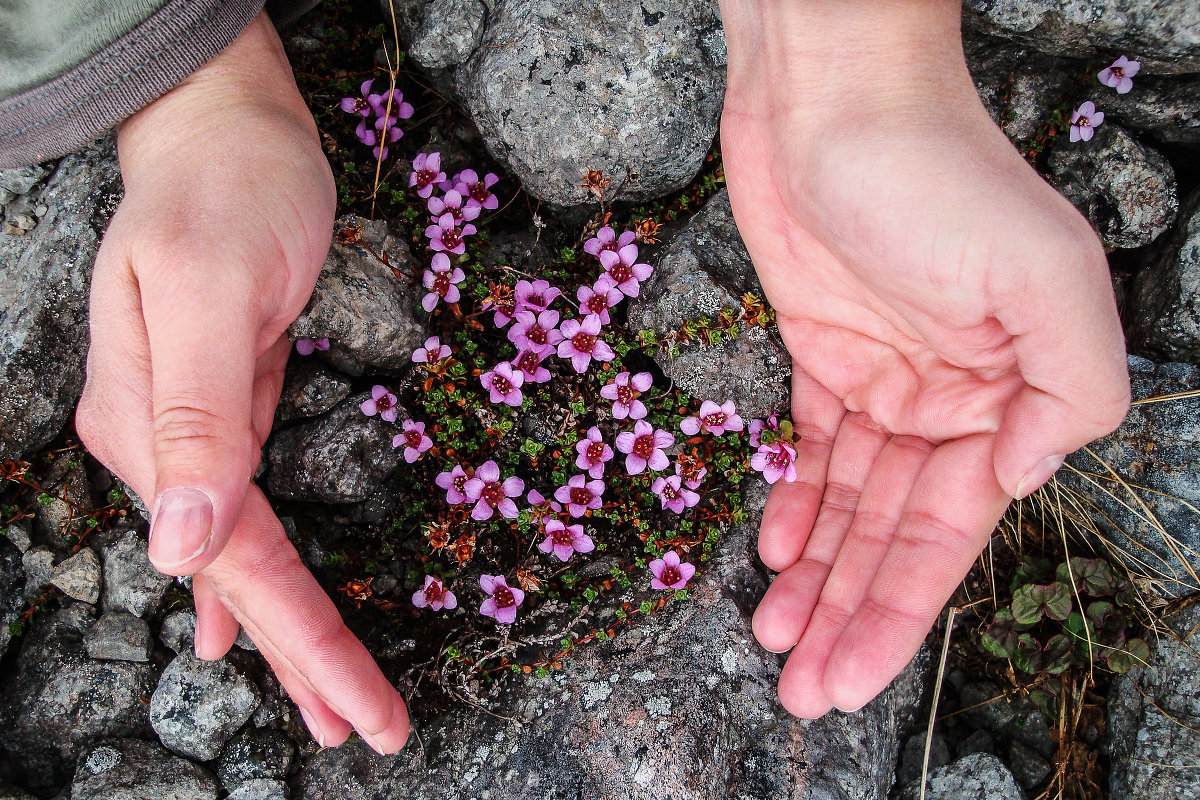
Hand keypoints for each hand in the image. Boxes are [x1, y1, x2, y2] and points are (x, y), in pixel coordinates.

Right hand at [75, 13, 407, 750]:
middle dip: (310, 658)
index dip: (303, 642)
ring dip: (290, 631)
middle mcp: (156, 443)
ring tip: (336, 703)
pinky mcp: (224, 410)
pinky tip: (248, 624)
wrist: (229, 134)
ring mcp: (187, 430)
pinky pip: (243, 514)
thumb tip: (183, 553)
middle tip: (376, 730)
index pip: (237, 565)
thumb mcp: (209, 286)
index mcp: (146, 429)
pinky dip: (254, 576)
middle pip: (242, 575)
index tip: (364, 710)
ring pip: (246, 553)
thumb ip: (197, 416)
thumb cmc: (229, 192)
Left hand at [719, 0, 1128, 715]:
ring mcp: (882, 375)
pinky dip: (792, 502)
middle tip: (801, 690)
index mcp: (1012, 396)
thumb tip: (1020, 485)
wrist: (831, 97)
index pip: (953, 531)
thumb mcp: (1042, 276)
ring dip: (813, 574)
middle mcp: (951, 396)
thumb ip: (1069, 392)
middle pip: (893, 532)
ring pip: (847, 501)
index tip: (852, 679)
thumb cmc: (936, 176)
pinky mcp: (820, 350)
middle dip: (847, 613)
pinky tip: (771, 552)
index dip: (900, 611)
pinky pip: (810, 448)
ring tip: (775, 643)